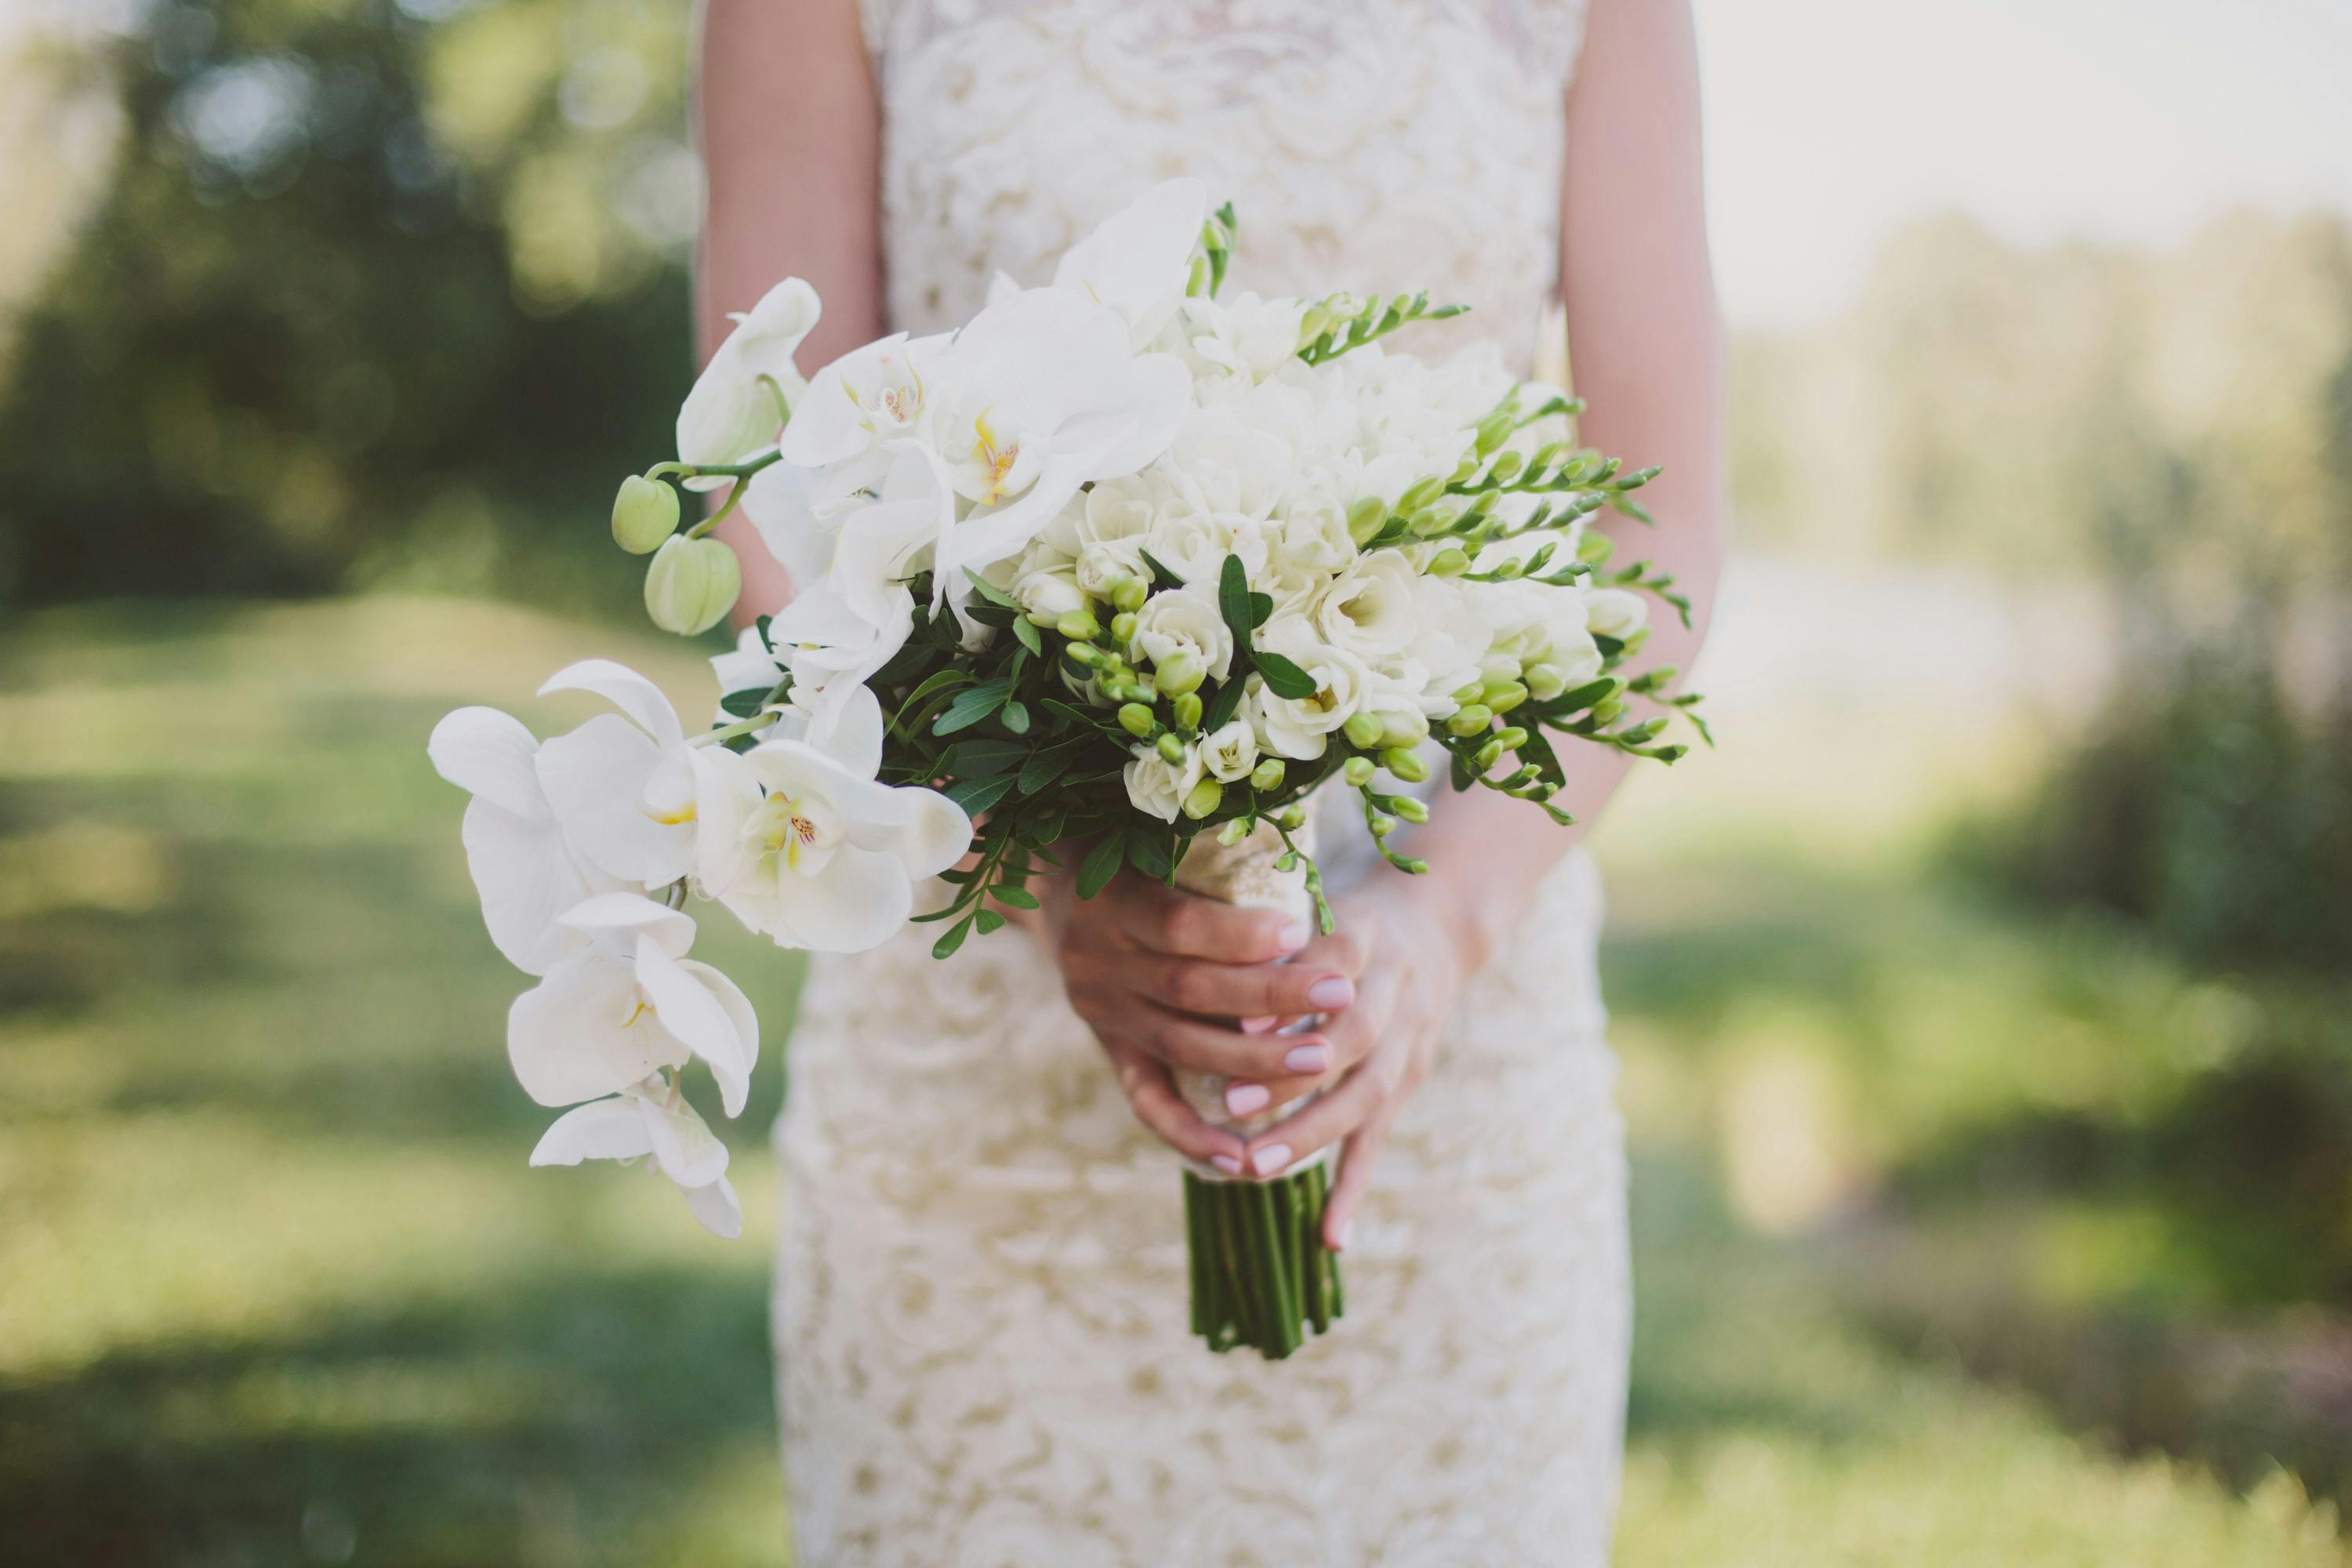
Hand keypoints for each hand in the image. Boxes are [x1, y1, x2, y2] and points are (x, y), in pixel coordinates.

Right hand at [1020, 863, 1370, 1172]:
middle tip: (1342, 995)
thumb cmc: (1125, 843)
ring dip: (1254, 1060)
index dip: (1240, 933)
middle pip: (1188, 989)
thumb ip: (1206, 849)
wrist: (1050, 883)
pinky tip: (1240, 1158)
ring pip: (1180, 1046)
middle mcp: (1095, 960)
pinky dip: (1192, 1133)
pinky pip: (1147, 1100)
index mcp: (1108, 901)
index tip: (1304, 930)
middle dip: (1271, 996)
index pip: (1178, 925)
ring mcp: (1100, 1011)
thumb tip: (1292, 857)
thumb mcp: (1149, 830)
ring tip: (1321, 1061)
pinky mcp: (1110, 1047)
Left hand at [1232, 887, 1466, 1251]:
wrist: (1436, 925)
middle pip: (1355, 1038)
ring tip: (1257, 1166)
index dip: (1293, 994)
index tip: (1244, 1024)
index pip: (1336, 959)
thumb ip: (1276, 941)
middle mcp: (1398, 989)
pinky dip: (1353, 1189)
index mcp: (1368, 934)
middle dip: (1294, 1075)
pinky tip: (1330, 1239)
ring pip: (1366, 1094)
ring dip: (1311, 1133)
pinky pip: (1378, 1139)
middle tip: (1234, 1104)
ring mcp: (1409, 1041)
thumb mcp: (1317, 905)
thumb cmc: (1346, 918)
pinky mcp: (1407, 1081)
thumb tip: (1217, 987)